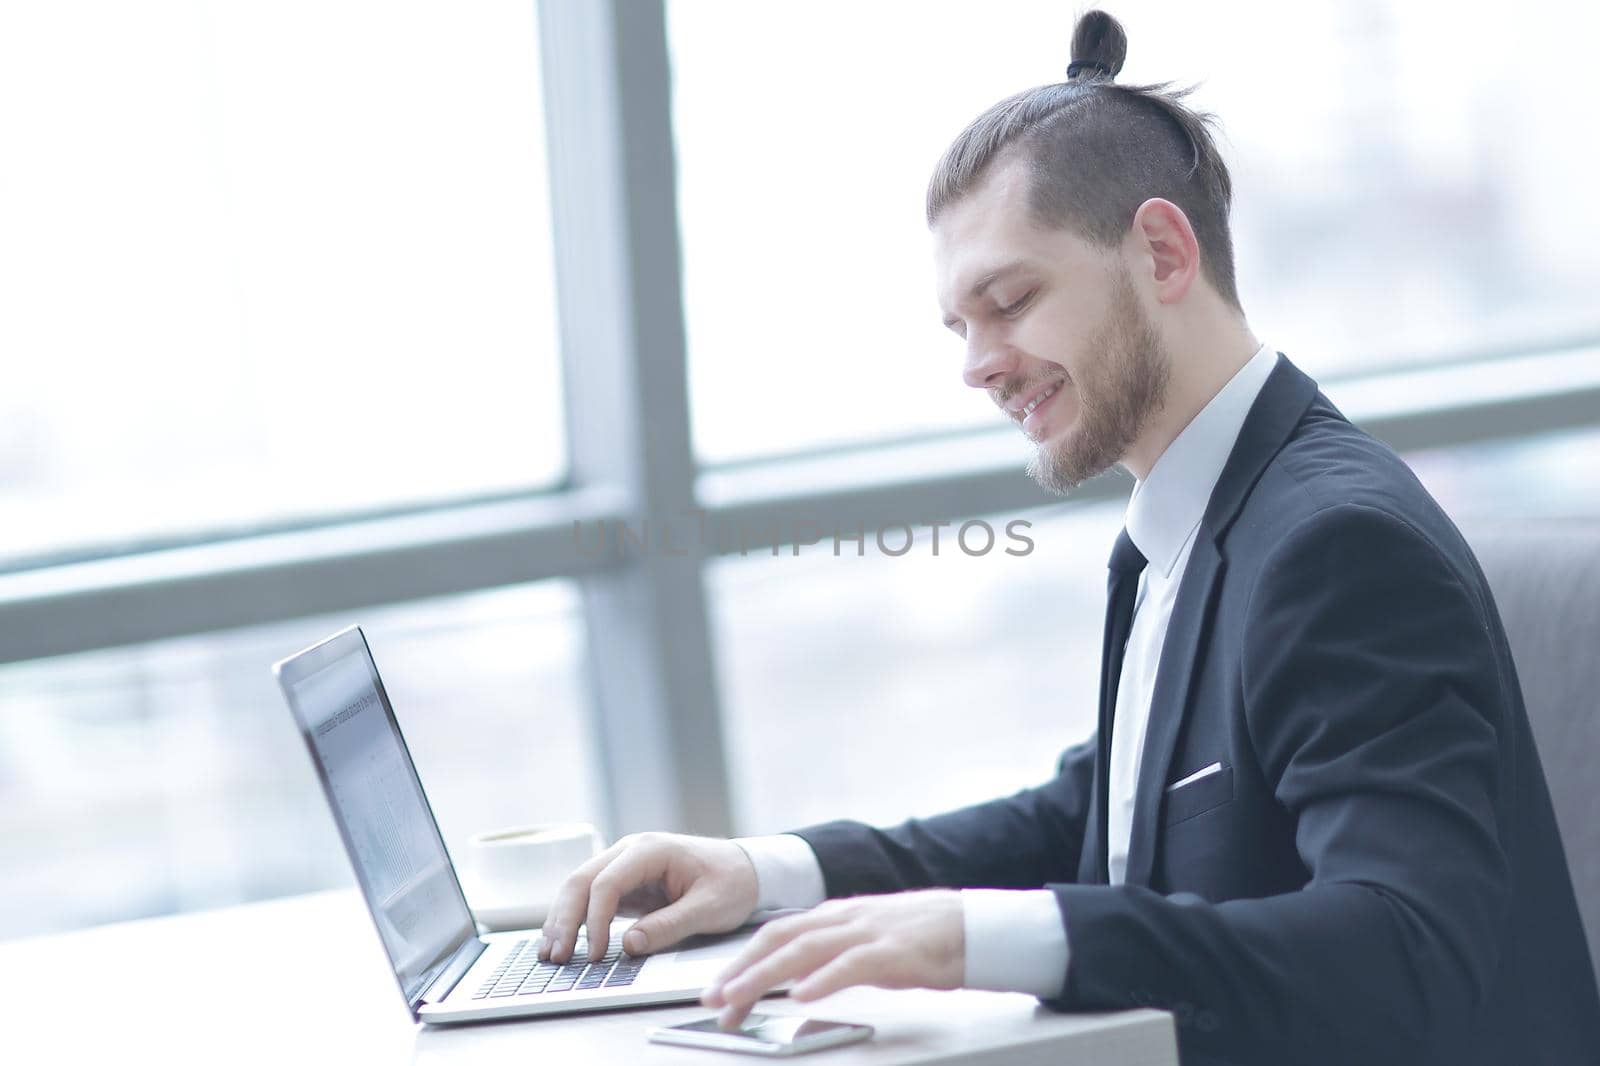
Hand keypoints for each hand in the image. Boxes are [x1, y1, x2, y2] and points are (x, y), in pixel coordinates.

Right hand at [536, 832, 759, 963]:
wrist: (747, 870)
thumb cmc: (732, 883)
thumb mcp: (710, 908)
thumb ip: (670, 925)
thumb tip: (629, 945)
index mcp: (651, 850)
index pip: (608, 882)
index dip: (596, 919)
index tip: (596, 953)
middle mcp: (630, 851)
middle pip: (582, 881)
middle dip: (565, 919)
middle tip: (556, 956)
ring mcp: (623, 866)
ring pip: (579, 888)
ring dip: (562, 920)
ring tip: (550, 955)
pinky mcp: (624, 884)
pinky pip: (590, 899)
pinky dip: (574, 921)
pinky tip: (563, 943)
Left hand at [701, 889, 963, 1029]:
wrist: (973, 926)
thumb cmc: (921, 939)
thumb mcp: (864, 946)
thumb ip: (829, 957)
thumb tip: (794, 979)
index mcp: (834, 916)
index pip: (776, 935)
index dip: (741, 960)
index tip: (717, 988)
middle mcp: (844, 919)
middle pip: (779, 939)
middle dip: (741, 970)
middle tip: (713, 998)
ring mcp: (867, 932)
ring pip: (804, 949)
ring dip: (766, 975)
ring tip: (741, 997)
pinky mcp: (893, 951)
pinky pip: (851, 964)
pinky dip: (822, 979)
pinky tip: (802, 994)